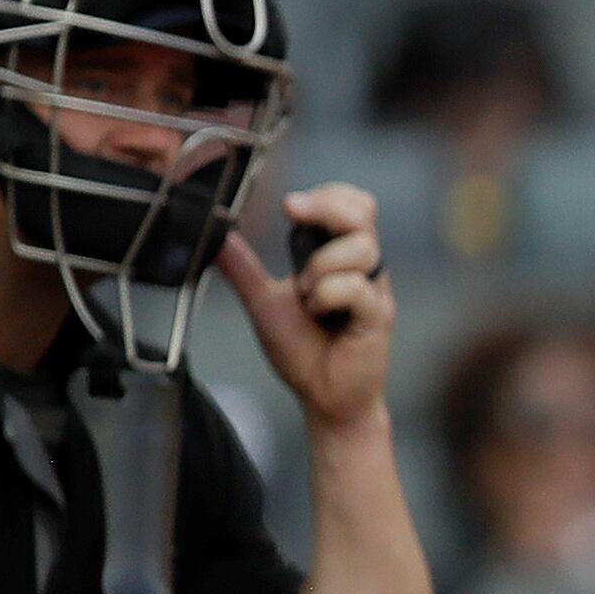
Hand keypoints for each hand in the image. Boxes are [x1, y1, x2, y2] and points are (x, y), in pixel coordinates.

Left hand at [215, 183, 391, 432]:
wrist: (324, 397)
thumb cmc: (305, 351)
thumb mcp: (265, 302)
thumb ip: (245, 269)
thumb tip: (215, 237)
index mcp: (342, 257)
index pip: (352, 204)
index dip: (327, 196)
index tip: (290, 207)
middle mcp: (364, 268)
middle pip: (363, 212)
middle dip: (326, 208)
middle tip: (294, 214)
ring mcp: (374, 290)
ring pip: (360, 248)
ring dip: (321, 267)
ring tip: (308, 296)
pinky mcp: (379, 316)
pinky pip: (355, 289)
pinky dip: (328, 297)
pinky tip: (322, 316)